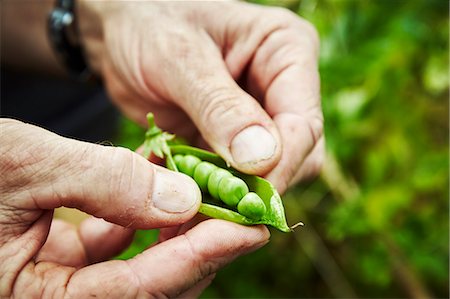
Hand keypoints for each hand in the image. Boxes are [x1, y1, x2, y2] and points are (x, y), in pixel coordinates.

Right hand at [0, 119, 268, 297]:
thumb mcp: (23, 164)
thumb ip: (104, 183)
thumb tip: (183, 197)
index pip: (141, 290)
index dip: (201, 255)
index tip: (252, 226)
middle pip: (151, 291)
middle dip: (200, 248)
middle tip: (244, 211)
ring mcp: (57, 286)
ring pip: (139, 272)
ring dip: (178, 233)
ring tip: (211, 195)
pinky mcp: (60, 263)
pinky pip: (116, 252)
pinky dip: (143, 220)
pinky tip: (161, 185)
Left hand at [78, 1, 323, 192]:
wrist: (123, 27)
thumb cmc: (151, 20)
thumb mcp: (180, 57)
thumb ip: (220, 106)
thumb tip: (264, 158)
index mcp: (286, 52)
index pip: (302, 123)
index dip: (280, 167)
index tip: (246, 199)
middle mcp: (281, 88)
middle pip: (295, 156)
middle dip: (258, 189)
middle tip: (214, 215)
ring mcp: (257, 117)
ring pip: (267, 175)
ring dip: (231, 199)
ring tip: (191, 215)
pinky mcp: (231, 139)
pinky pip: (233, 178)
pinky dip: (210, 196)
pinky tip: (181, 205)